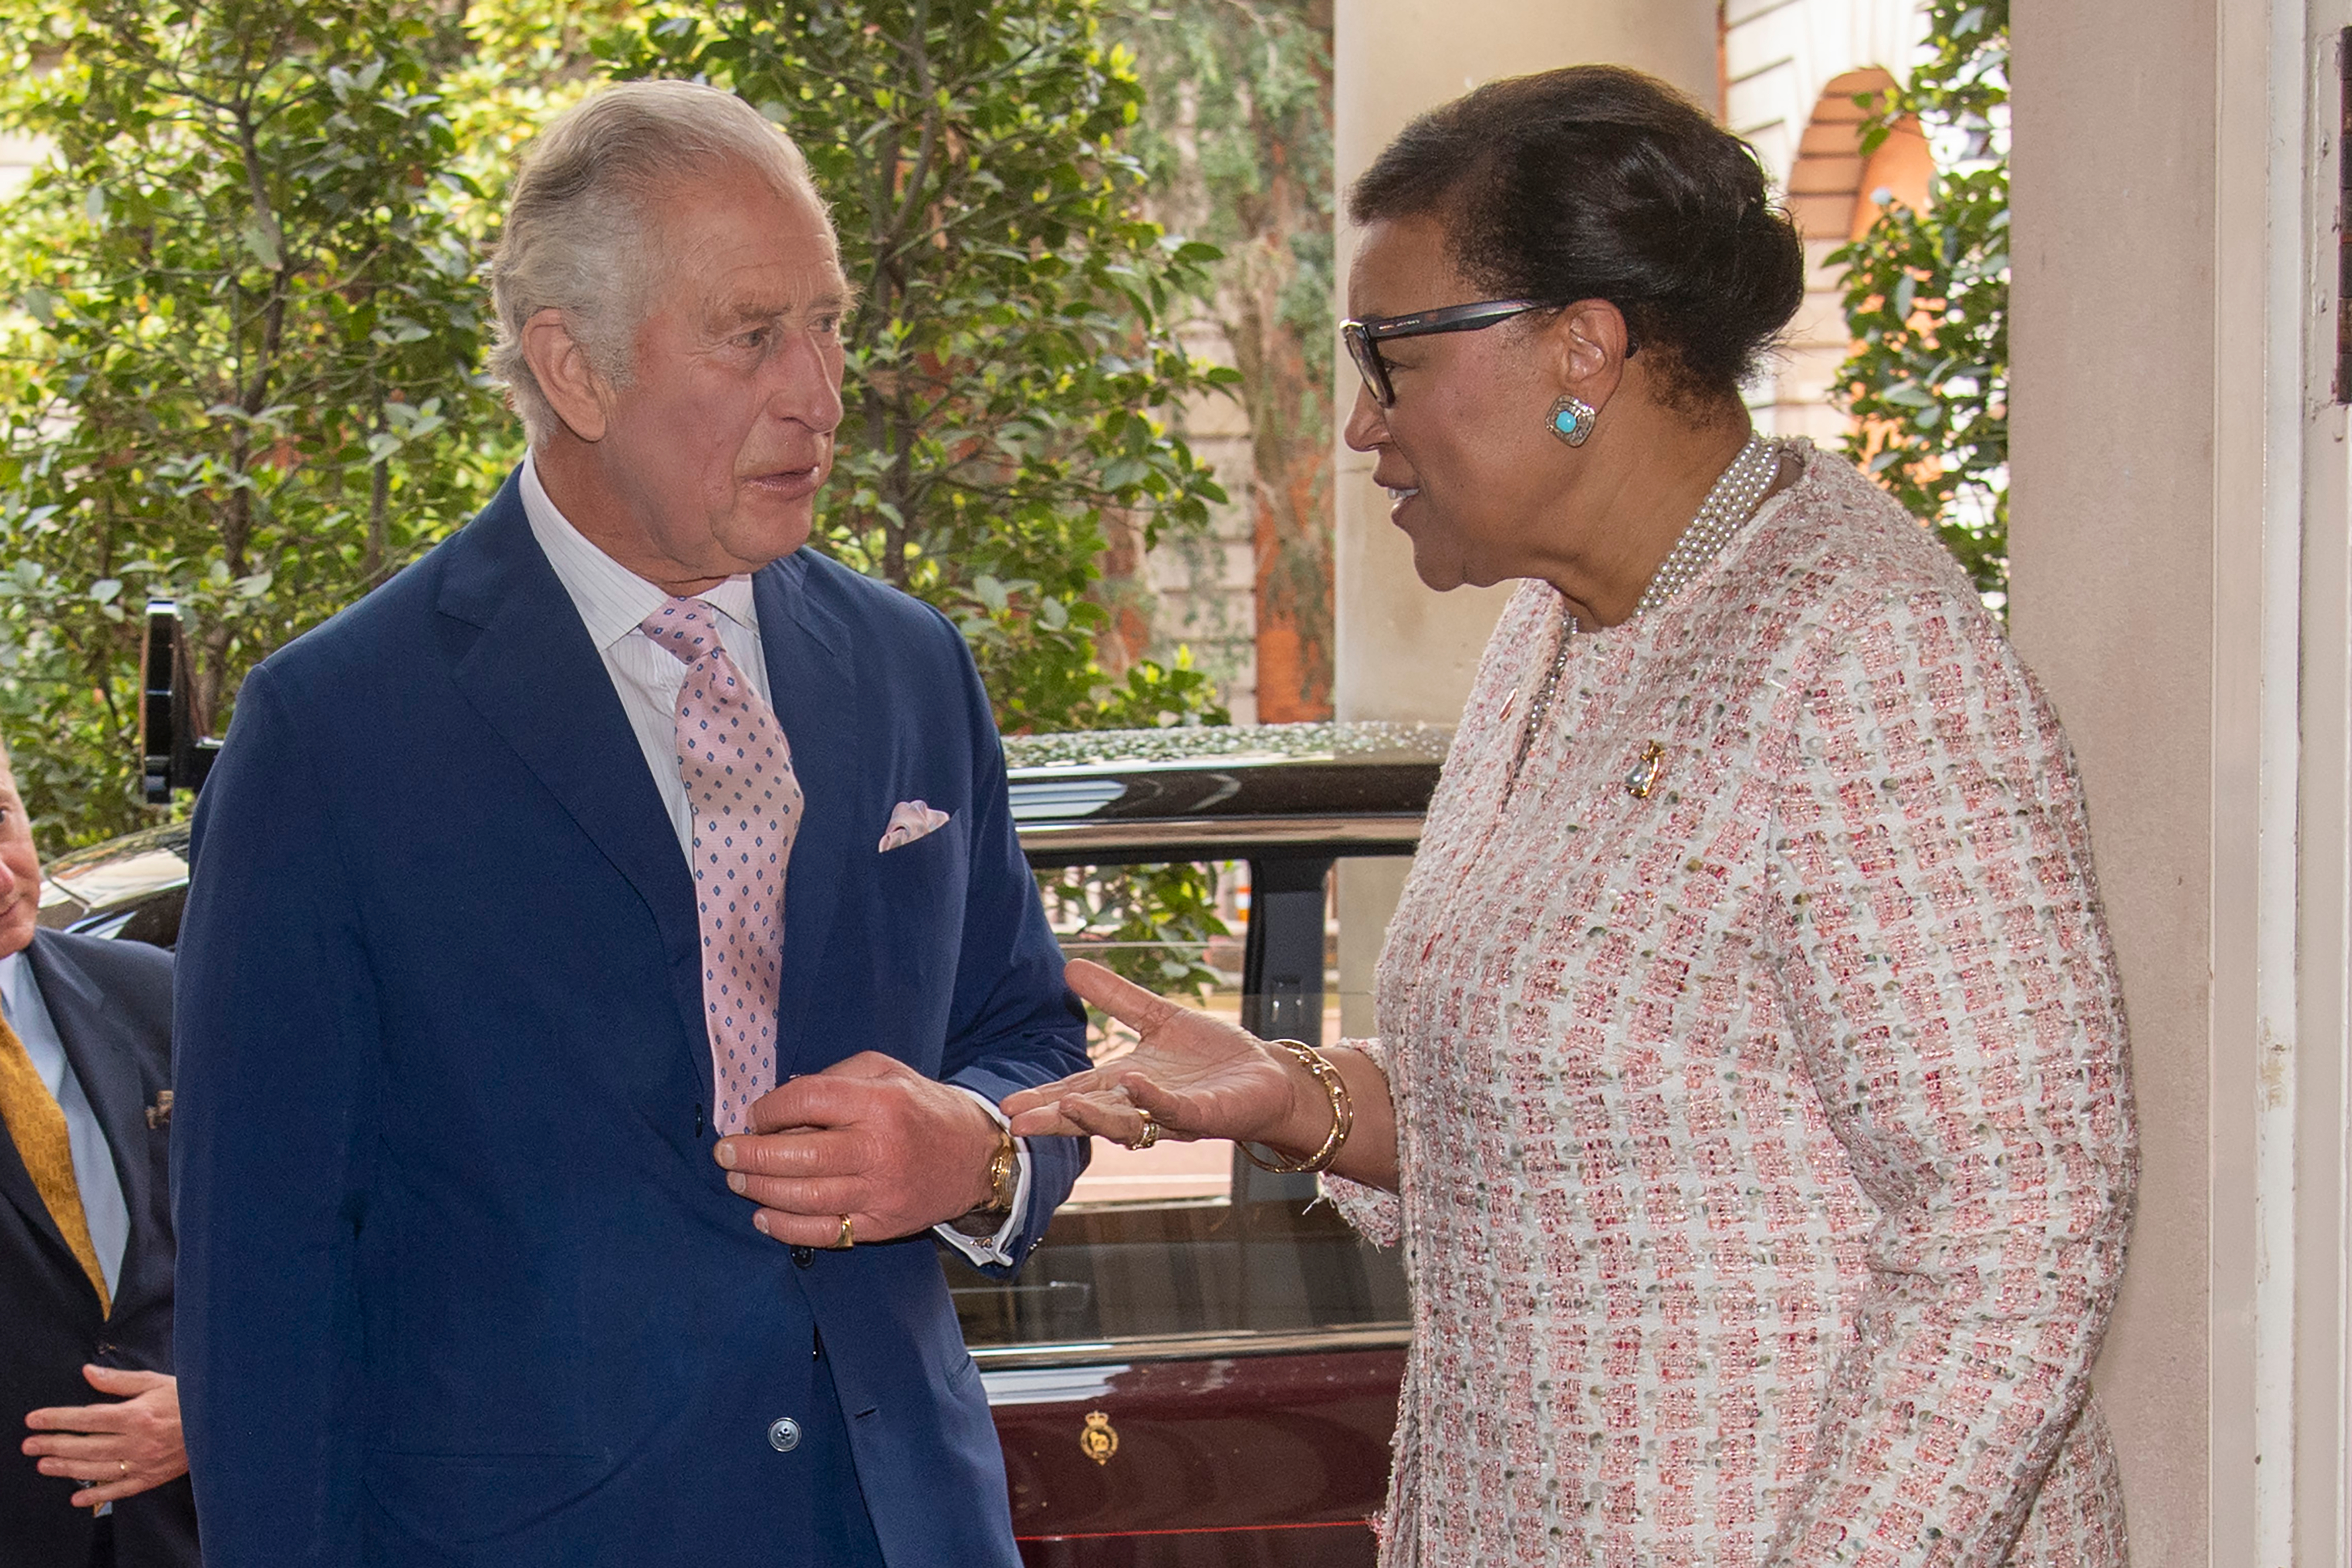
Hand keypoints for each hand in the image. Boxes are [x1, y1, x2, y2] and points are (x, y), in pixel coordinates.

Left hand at [22, 1366, 186, 1509]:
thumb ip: (119, 1381)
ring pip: (95, 1469)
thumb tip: (87, 1373)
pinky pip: (118, 1490)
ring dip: (66, 1468)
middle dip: (53, 1444)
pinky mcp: (151, 1478)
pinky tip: (76, 1497)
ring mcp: (143, 1463)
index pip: (86, 1418)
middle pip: (85, 1445)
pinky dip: (96, 1495)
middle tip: (29, 1445)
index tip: (34, 1419)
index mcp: (136, 1415)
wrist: (224, 1423)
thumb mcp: (156, 1382)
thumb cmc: (189, 1398)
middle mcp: (136, 1442)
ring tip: (44, 1465)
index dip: (57, 1419)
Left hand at [713, 1052, 999, 1247]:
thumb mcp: (887, 1072)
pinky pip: (825, 1232)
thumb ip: (836, 1077)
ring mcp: (881, 1191)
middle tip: (725, 1153)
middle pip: (800, 1154)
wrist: (976, 1157)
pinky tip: (764, 1217)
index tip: (754, 1115)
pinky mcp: (882, 1224)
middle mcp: (880, 1148)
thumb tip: (783, 1097)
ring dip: (761, 1190)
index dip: (770, 1108)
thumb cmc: (923, 1108)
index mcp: (881, 1102)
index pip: (809, 1099)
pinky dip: (787, 1228)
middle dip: (752, 1155)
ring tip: (737, 1180)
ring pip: (806, 1197)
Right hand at [1001, 959, 1309, 1151]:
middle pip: (1093, 1115)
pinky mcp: (1207, 1114)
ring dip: (1098, 1116)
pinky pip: (1176, 1109)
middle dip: (1057, 1119)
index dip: (1045, 1100)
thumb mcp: (1158, 1018)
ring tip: (1066, 1106)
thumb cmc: (1213, 1055)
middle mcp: (1144, 1106)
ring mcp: (1174, 1113)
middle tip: (1018, 1123)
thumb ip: (1117, 997)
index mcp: (1127, 1085)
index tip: (1008, 1106)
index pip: (1078, 1093)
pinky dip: (1154, 1098)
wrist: (1268, 1076)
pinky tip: (1132, 1081)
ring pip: (1129, 1121)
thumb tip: (1070, 967)